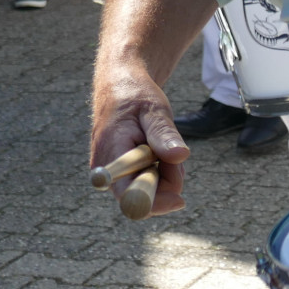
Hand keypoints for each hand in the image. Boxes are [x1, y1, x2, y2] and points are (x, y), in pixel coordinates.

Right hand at [90, 59, 190, 216]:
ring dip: (165, 174)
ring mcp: (113, 174)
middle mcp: (107, 170)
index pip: (129, 195)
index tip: (180, 199)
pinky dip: (160, 171)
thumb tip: (179, 156)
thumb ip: (164, 133)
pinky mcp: (121, 174)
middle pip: (143, 198)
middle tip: (172, 153)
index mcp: (111, 152)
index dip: (155, 203)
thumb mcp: (154, 109)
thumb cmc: (134, 94)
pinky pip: (147, 184)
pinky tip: (157, 150)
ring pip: (149, 191)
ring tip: (162, 144)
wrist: (119, 85)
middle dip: (166, 181)